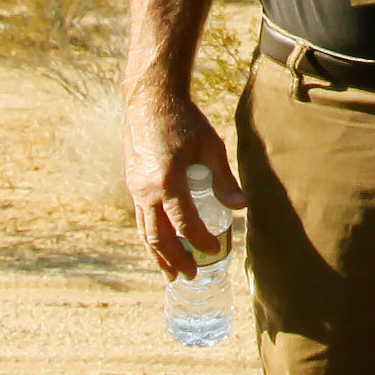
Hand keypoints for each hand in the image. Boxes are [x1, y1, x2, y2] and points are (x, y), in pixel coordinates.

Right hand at [132, 90, 240, 275]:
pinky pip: (139, 218)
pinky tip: (160, 244)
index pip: (185, 224)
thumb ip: (224, 180)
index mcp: (167, 182)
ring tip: (170, 273)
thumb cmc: (184, 120)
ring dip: (157, 255)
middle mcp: (146, 190)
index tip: (215, 250)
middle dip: (175, 260)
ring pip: (144, 231)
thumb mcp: (210, 147)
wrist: (150, 98)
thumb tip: (242, 206)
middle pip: (159, 237)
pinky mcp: (132, 182)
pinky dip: (150, 236)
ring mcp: (135, 188)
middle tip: (190, 276)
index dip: (200, 241)